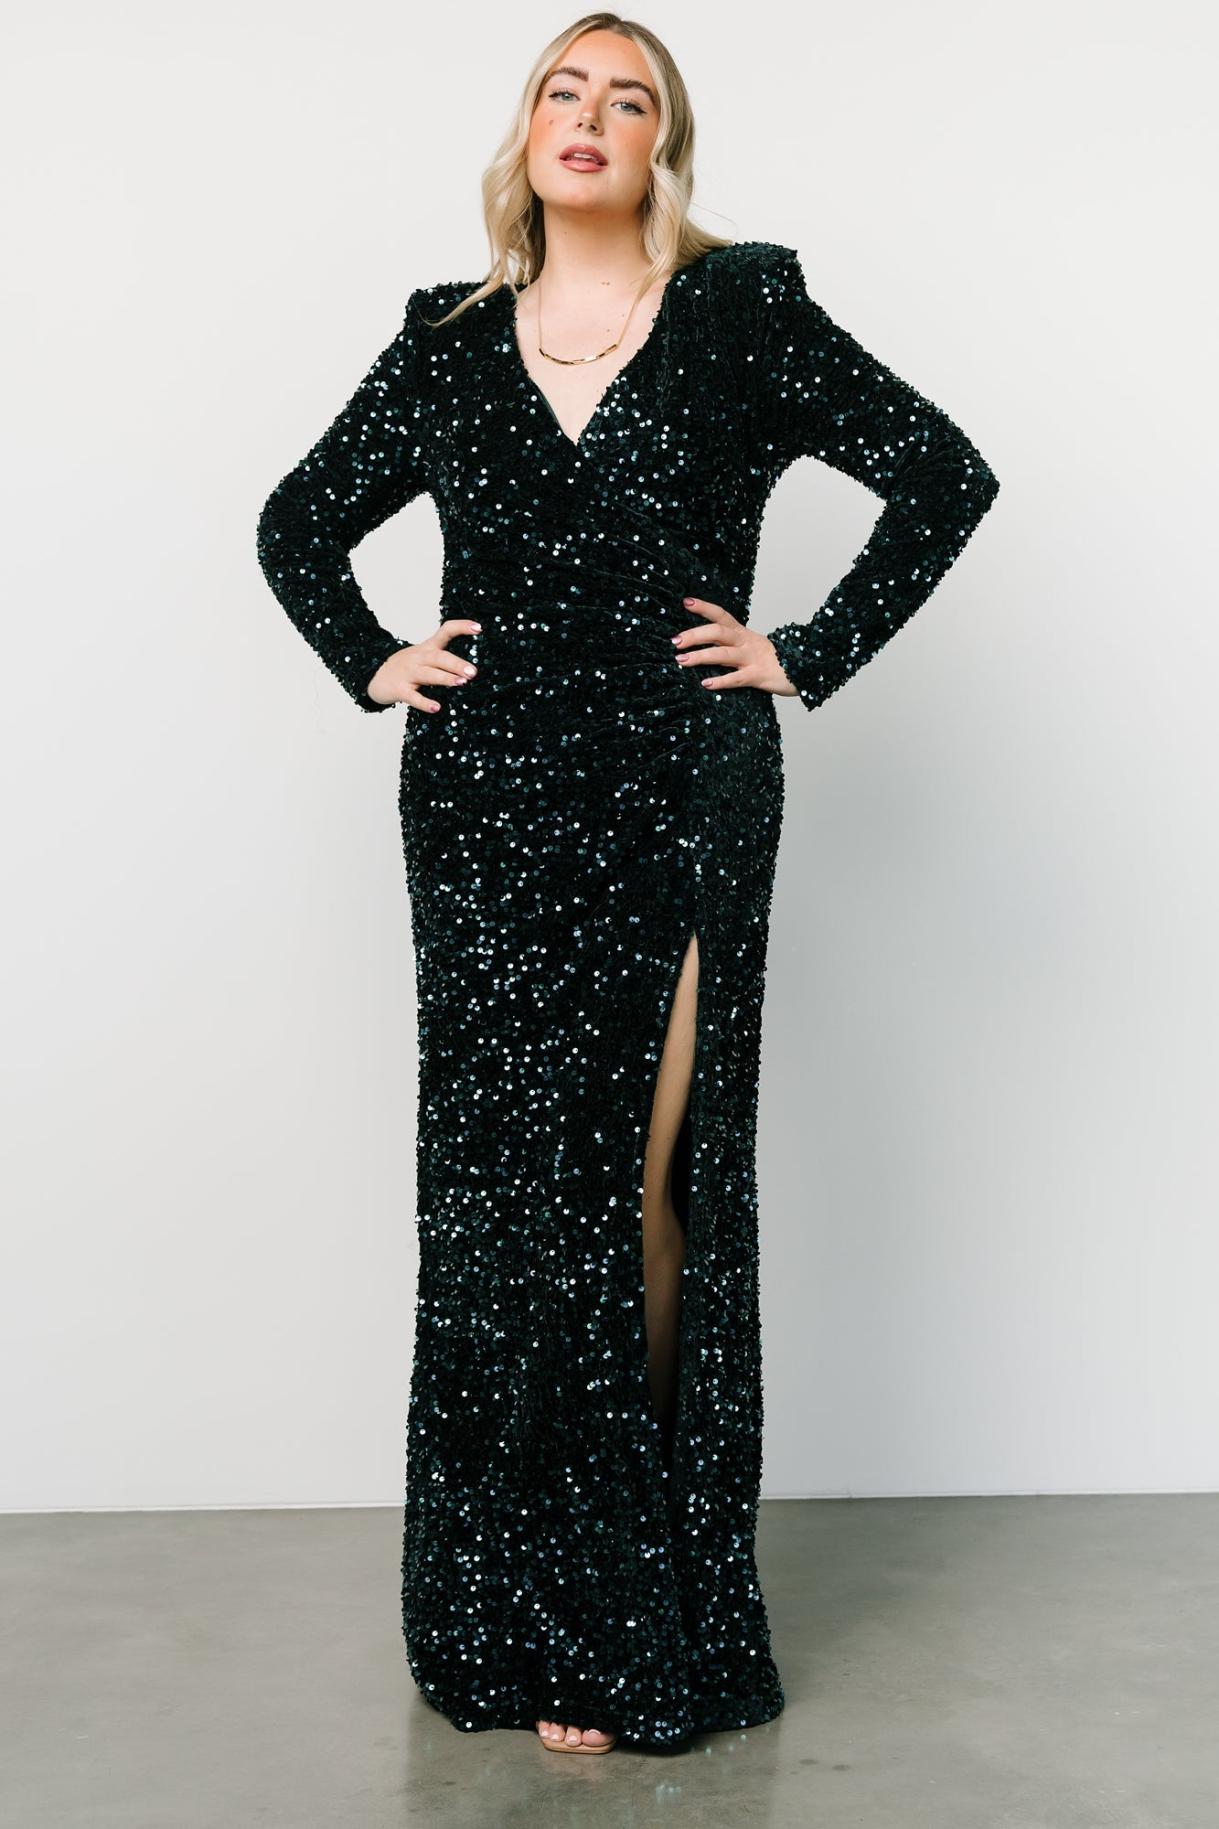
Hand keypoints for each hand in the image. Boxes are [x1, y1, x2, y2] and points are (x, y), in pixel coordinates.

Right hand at [367, 619, 482, 710]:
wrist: (373, 676)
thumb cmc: (406, 668)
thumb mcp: (424, 656)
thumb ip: (444, 659)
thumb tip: (471, 669)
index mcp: (427, 648)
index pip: (445, 631)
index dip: (461, 627)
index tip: (478, 627)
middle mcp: (418, 658)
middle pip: (439, 657)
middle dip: (456, 663)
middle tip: (473, 672)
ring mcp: (408, 673)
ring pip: (428, 674)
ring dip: (445, 678)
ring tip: (462, 683)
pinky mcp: (399, 689)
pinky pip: (413, 697)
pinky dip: (425, 703)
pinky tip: (436, 708)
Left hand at [672, 598, 797, 697]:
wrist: (805, 669)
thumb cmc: (776, 660)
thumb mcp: (752, 648)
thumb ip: (731, 647)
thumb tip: (705, 650)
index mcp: (743, 634)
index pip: (721, 615)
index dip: (704, 608)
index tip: (686, 602)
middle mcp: (746, 643)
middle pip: (718, 631)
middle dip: (695, 635)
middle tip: (675, 641)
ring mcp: (752, 659)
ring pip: (723, 654)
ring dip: (701, 656)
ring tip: (681, 660)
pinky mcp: (758, 676)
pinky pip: (737, 679)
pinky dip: (721, 681)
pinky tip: (706, 684)